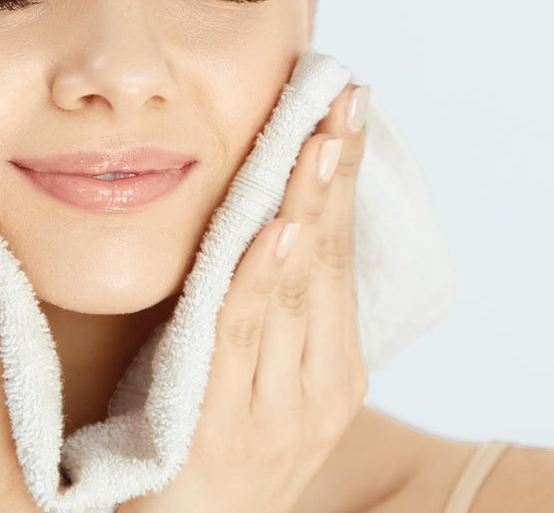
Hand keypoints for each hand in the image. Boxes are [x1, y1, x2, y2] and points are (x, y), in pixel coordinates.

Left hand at [118, 82, 370, 512]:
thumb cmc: (207, 454)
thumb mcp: (253, 382)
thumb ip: (264, 314)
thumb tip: (264, 220)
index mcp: (334, 372)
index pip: (339, 255)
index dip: (343, 180)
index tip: (347, 110)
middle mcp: (320, 389)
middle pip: (328, 260)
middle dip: (334, 173)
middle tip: (341, 99)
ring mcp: (280, 412)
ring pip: (295, 289)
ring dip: (305, 207)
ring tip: (316, 140)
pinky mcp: (226, 431)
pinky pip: (243, 337)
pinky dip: (263, 278)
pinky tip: (278, 228)